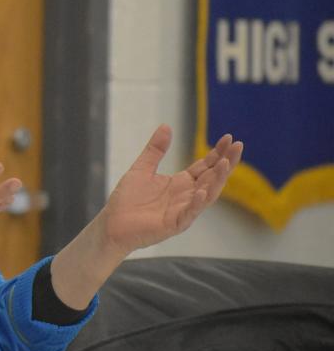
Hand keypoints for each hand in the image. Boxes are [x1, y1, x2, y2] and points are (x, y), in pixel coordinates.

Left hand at [101, 124, 242, 254]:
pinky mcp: (174, 224)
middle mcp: (186, 196)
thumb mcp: (142, 168)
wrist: (112, 224)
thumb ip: (155, 150)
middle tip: (238, 146)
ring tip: (226, 163)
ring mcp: (183, 211)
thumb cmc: (127, 199)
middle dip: (226, 162)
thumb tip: (166, 126)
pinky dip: (197, 203)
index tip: (229, 138)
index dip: (217, 153)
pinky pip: (189, 213)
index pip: (205, 166)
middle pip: (212, 178)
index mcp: (181, 183)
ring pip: (207, 194)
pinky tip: (202, 191)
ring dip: (217, 180)